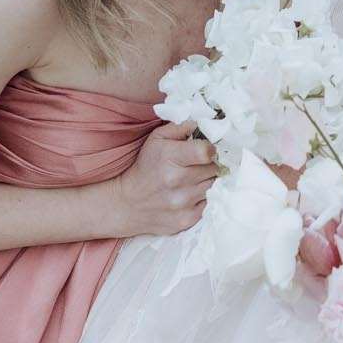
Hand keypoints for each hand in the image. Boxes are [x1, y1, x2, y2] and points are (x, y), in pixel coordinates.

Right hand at [110, 122, 218, 236]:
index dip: (211, 149)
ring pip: (214, 186)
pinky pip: (209, 205)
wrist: (127, 204)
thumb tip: (205, 122)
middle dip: (211, 165)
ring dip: (207, 181)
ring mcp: (182, 203)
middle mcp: (177, 181)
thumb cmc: (146, 167)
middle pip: (215, 169)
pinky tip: (191, 194)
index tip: (207, 150)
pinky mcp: (187, 220)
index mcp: (169, 158)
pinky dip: (204, 199)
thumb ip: (181, 126)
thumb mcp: (156, 139)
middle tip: (200, 164)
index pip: (207, 152)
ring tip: (193, 179)